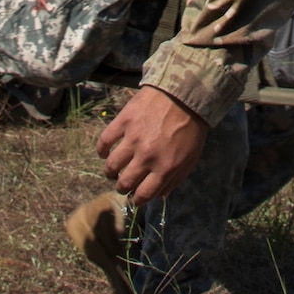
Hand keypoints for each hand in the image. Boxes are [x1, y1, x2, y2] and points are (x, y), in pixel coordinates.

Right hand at [97, 87, 209, 202]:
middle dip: (122, 188)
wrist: (184, 93)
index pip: (144, 194)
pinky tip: (104, 153)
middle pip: (125, 182)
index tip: (134, 198)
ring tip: (112, 171)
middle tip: (122, 184)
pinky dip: (101, 150)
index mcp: (165, 167)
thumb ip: (176, 179)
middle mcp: (147, 156)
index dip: (136, 200)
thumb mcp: (191, 157)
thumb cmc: (190, 127)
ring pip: (111, 166)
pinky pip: (105, 142)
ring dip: (110, 172)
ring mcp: (133, 139)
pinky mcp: (123, 122)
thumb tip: (160, 197)